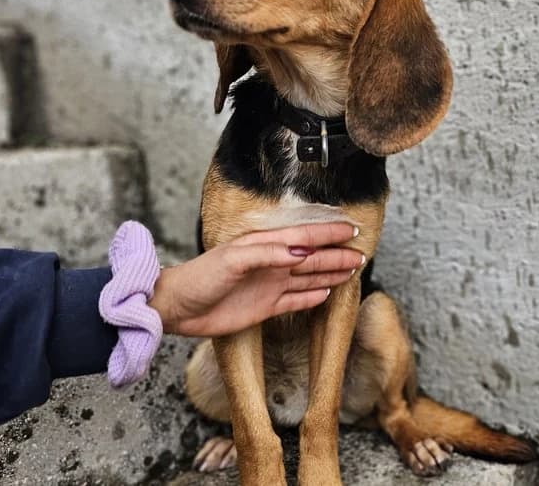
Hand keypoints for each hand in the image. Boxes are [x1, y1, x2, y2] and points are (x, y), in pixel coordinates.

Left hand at [148, 222, 362, 336]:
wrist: (177, 308)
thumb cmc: (199, 278)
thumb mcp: (232, 260)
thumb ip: (269, 254)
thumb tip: (302, 251)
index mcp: (265, 247)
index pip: (305, 237)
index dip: (328, 233)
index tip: (351, 229)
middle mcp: (271, 265)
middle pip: (312, 258)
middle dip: (337, 255)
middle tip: (361, 254)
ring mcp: (269, 286)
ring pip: (309, 277)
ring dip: (330, 272)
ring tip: (351, 269)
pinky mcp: (265, 307)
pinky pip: (296, 300)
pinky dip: (313, 296)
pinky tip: (326, 292)